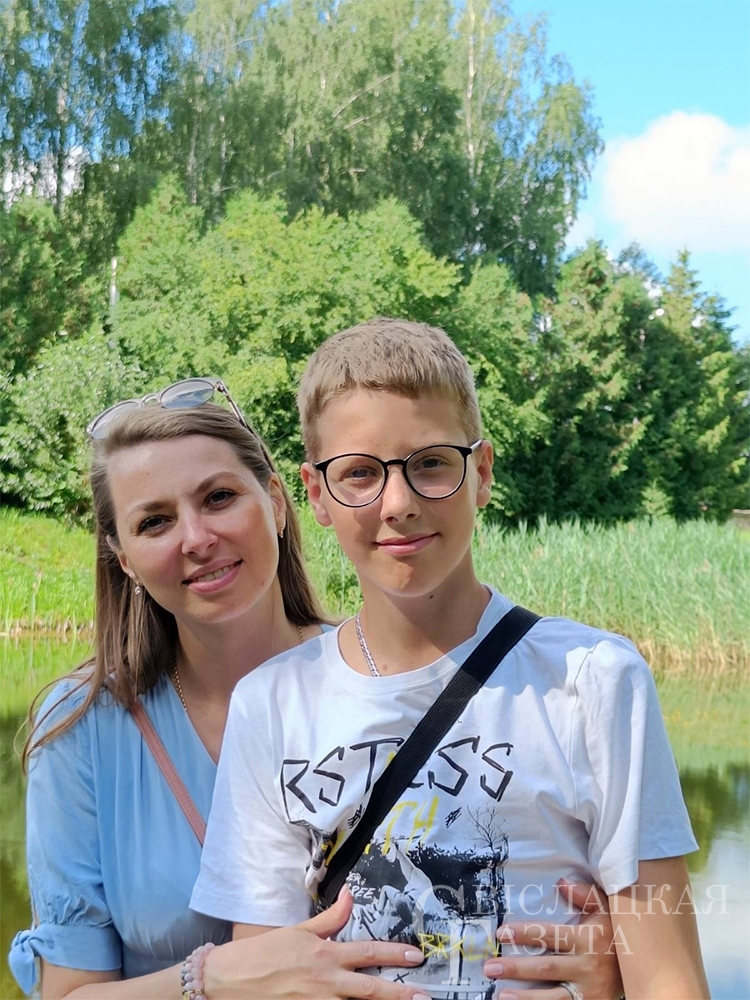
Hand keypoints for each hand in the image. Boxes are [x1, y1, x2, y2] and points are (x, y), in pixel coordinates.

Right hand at [205, 888, 428, 999]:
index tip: (417, 956)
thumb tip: (351, 895)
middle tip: (424, 997)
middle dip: (400, 993)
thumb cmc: (264, 951)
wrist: (229, 979)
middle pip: (370, 989)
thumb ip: (329, 918)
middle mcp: (325, 981)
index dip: (395, 954)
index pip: (368, 952)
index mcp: (325, 954)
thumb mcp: (298, 930)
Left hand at [483, 880, 623, 999]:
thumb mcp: (606, 909)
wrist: (646, 967)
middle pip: (547, 968)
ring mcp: (589, 992)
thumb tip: (561, 883)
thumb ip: (584, 894)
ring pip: (554, 997)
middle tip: (490, 968)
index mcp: (588, 939)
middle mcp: (588, 967)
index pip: (551, 935)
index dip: (525, 934)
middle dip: (517, 968)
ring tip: (501, 996)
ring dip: (526, 998)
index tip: (502, 932)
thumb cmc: (615, 932)